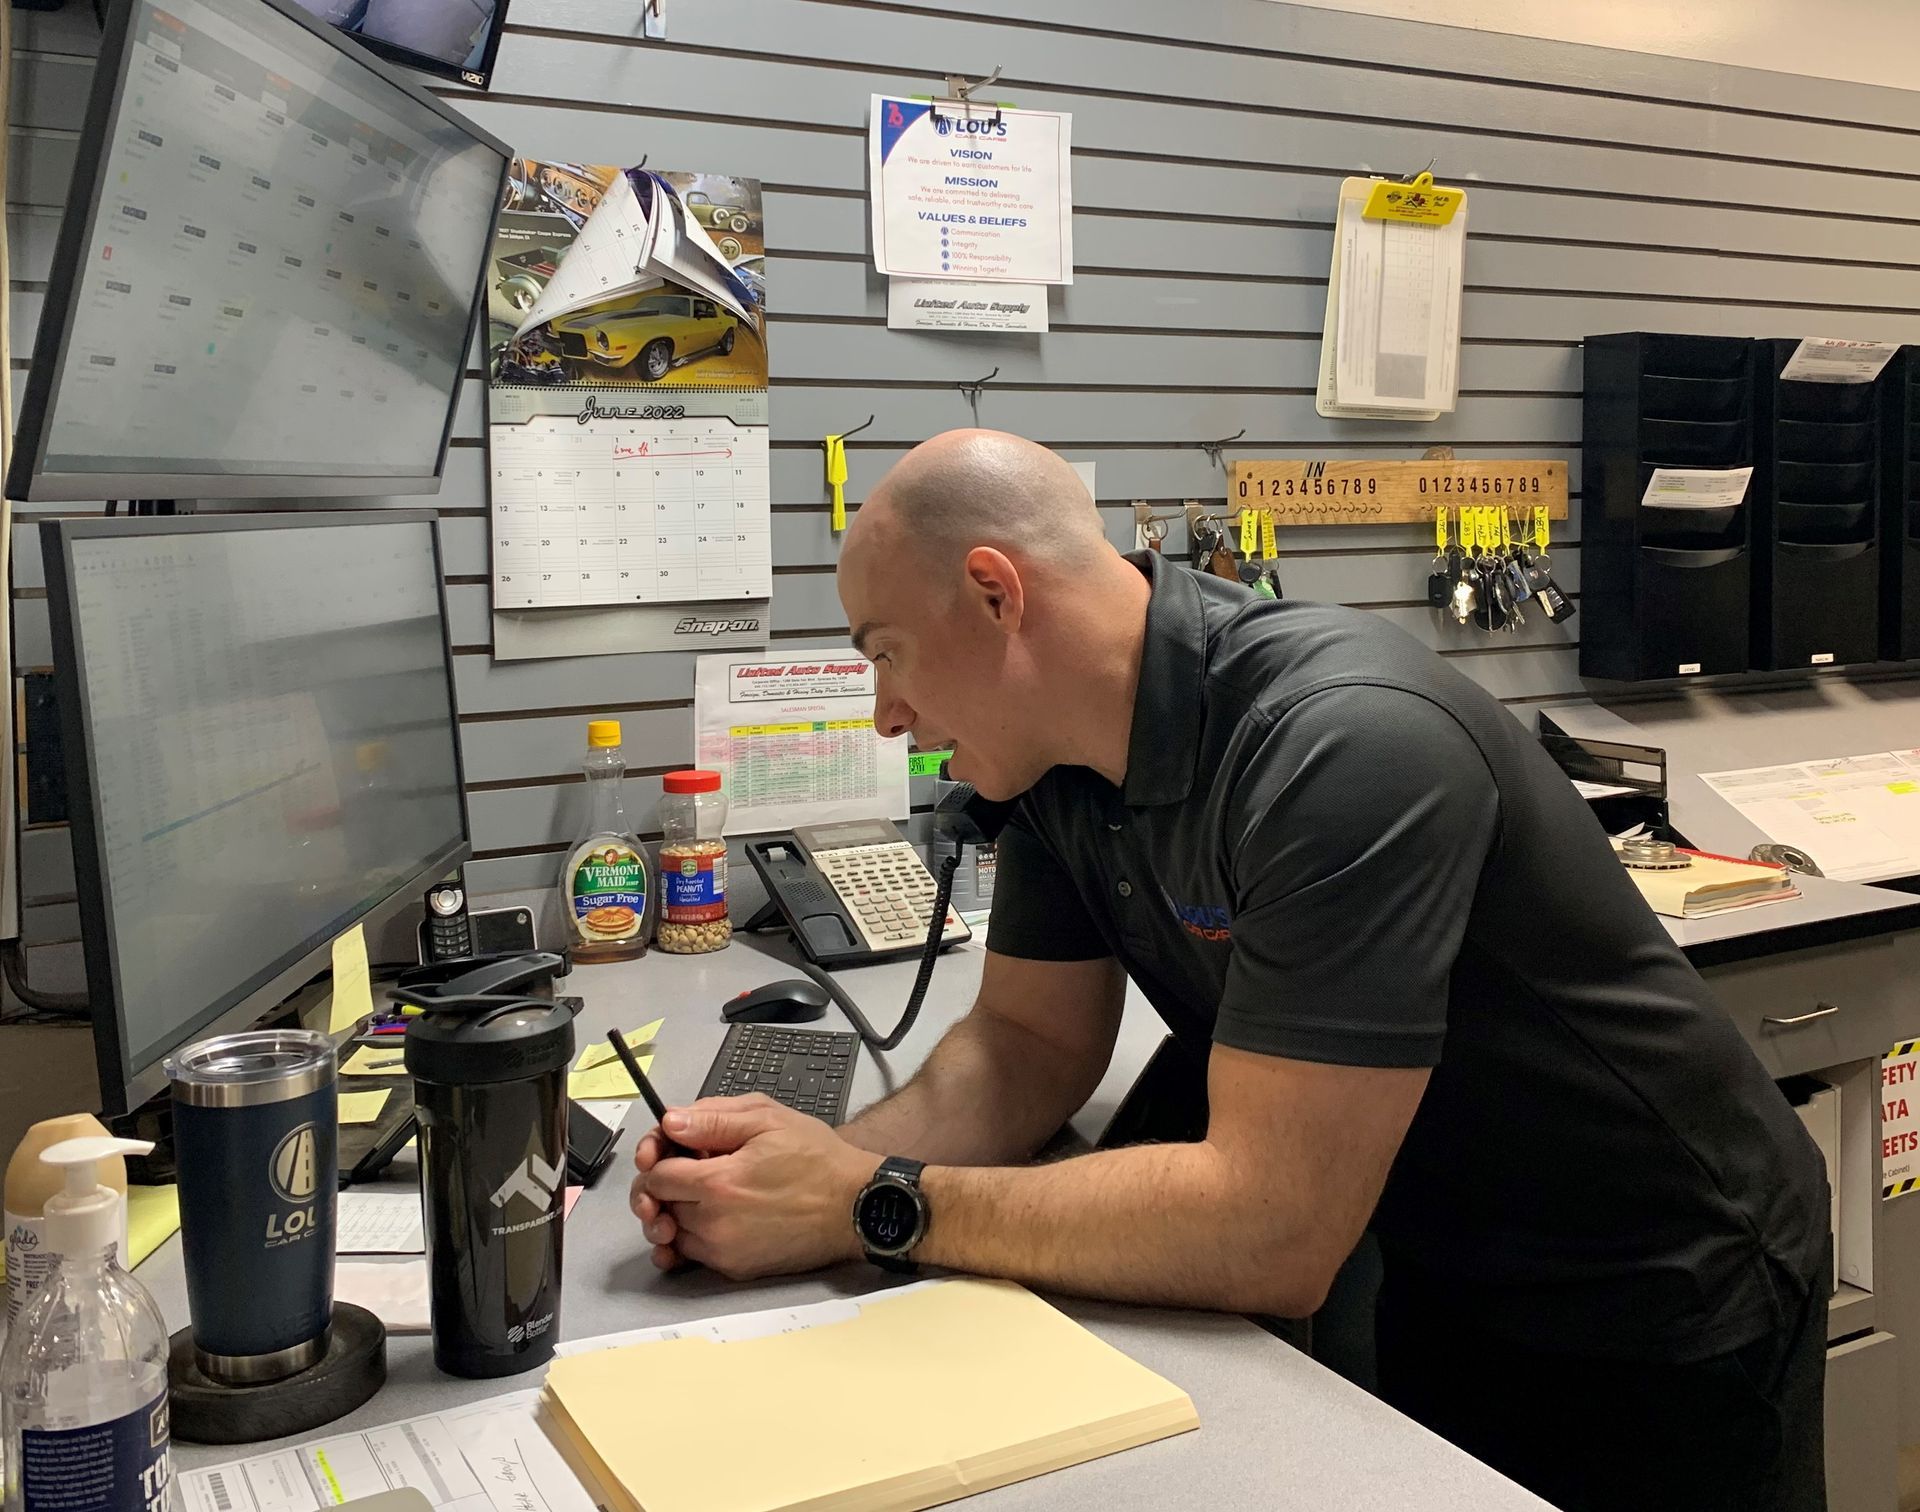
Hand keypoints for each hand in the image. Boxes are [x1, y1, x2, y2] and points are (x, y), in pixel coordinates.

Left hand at [629, 1094, 875, 1278]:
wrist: (855, 1205)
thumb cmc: (818, 1160)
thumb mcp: (768, 1119)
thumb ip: (713, 1118)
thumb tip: (671, 1122)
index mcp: (718, 1182)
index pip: (656, 1175)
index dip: (657, 1156)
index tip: (669, 1149)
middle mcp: (715, 1222)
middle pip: (657, 1205)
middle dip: (661, 1184)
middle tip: (681, 1169)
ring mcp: (724, 1251)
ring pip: (671, 1233)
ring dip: (674, 1212)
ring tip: (698, 1193)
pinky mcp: (737, 1269)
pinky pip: (693, 1255)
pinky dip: (690, 1238)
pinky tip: (705, 1221)